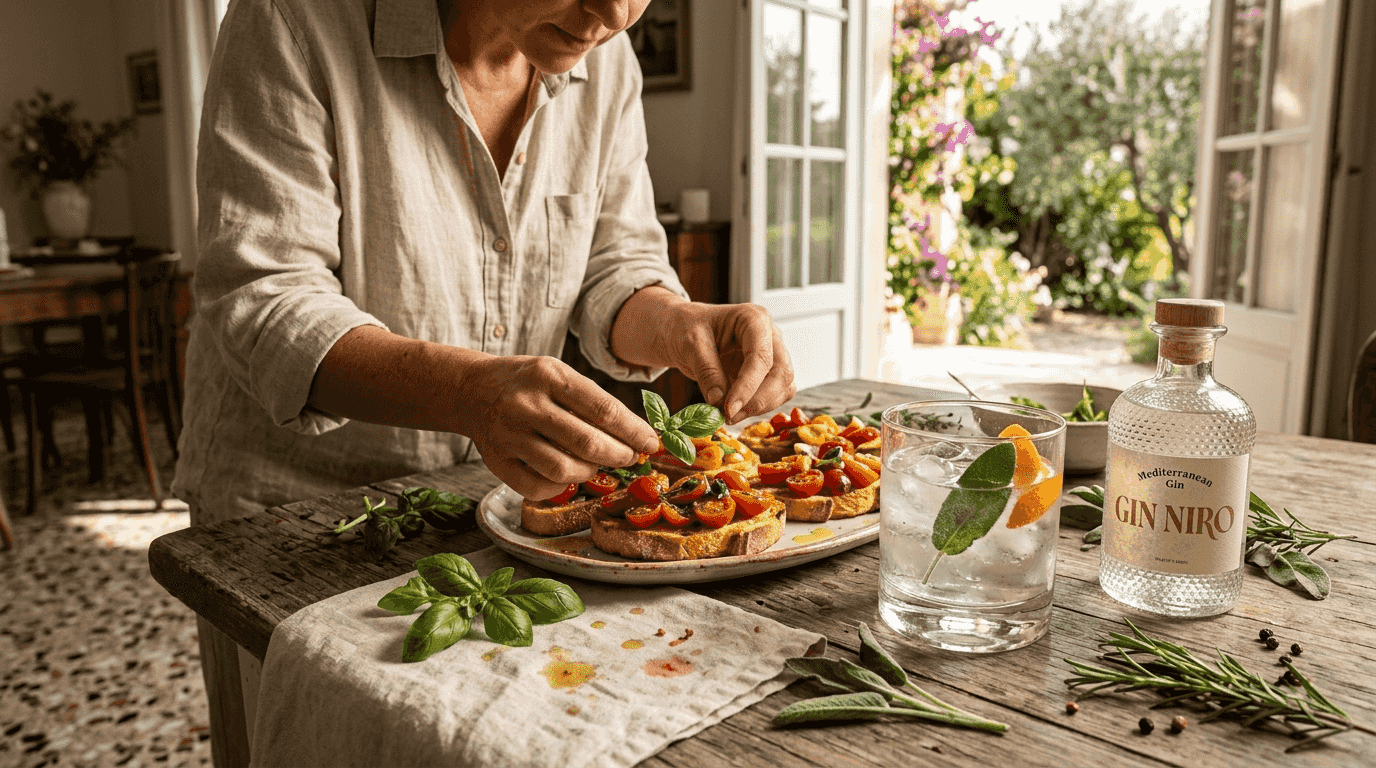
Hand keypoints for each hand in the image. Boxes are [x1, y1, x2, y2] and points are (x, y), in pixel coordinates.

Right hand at [458, 356, 660, 499]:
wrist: (472, 389)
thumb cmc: (528, 384)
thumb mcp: (558, 375)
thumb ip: (593, 402)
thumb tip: (637, 436)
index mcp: (549, 375)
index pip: (603, 409)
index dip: (633, 431)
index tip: (650, 443)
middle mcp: (526, 404)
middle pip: (587, 442)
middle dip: (618, 454)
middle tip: (630, 458)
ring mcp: (508, 435)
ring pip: (563, 469)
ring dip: (590, 472)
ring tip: (596, 464)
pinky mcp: (496, 461)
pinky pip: (537, 487)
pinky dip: (560, 486)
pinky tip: (567, 475)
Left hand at [658, 302, 796, 423]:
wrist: (682, 331)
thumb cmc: (687, 327)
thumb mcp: (690, 343)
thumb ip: (706, 370)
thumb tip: (719, 401)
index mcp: (754, 319)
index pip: (761, 356)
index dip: (747, 386)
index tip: (729, 408)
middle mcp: (770, 335)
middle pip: (781, 373)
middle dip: (757, 400)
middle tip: (729, 416)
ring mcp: (772, 354)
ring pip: (783, 387)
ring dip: (759, 407)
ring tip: (728, 415)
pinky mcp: (767, 373)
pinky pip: (775, 395)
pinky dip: (758, 408)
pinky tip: (734, 411)